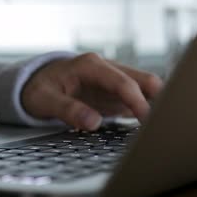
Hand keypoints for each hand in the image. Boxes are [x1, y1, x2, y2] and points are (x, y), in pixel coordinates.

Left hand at [21, 53, 162, 129]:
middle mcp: (106, 70)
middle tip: (163, 125)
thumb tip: (93, 122)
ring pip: (145, 90)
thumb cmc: (38, 89)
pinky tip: (149, 130)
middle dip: (158, 100)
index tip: (146, 121)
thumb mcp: (44, 100)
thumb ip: (67, 110)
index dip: (138, 101)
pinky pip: (137, 101)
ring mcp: (112, 82)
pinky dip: (145, 113)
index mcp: (90, 66)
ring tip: (161, 130)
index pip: (123, 82)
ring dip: (154, 107)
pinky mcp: (114, 95)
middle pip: (143, 80)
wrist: (34, 85)